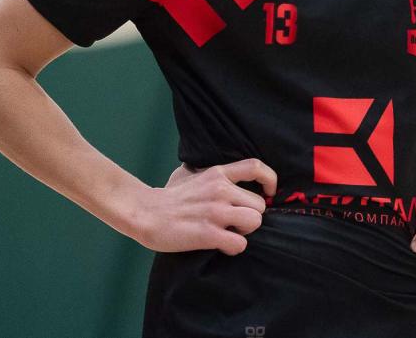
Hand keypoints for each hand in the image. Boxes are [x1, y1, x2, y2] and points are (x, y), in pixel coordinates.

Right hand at [133, 158, 277, 254]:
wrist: (145, 212)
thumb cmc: (169, 197)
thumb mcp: (192, 174)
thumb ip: (213, 175)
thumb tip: (229, 178)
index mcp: (217, 174)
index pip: (255, 167)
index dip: (270, 180)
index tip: (269, 192)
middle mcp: (220, 190)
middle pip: (260, 205)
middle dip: (251, 217)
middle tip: (234, 222)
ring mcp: (215, 211)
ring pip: (255, 222)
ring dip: (245, 232)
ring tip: (229, 233)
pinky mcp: (208, 233)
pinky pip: (240, 243)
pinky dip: (233, 247)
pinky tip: (221, 245)